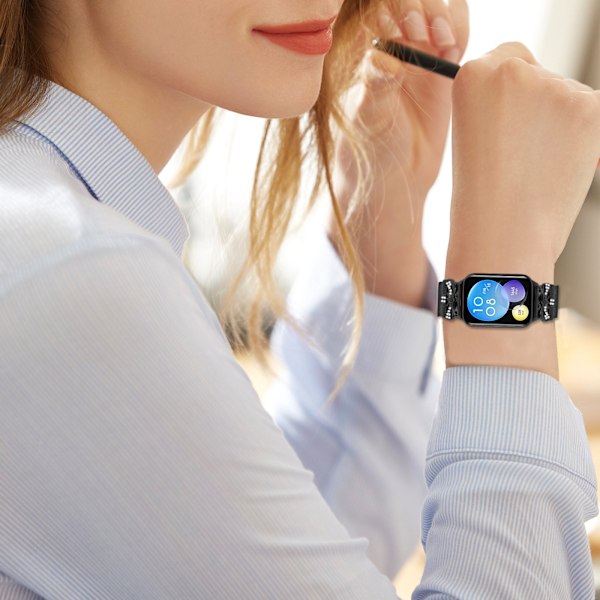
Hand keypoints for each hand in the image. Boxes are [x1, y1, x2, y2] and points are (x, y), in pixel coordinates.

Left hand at [329, 0, 468, 302]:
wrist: (395, 180)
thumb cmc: (368, 151)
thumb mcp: (367, 120)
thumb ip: (374, 86)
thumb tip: (385, 57)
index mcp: (362, 50)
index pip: (377, 5)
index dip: (393, 5)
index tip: (401, 26)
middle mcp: (392, 45)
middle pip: (413, 1)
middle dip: (421, 6)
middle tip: (422, 33)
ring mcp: (419, 55)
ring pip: (438, 11)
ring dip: (444, 16)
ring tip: (442, 45)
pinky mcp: (443, 69)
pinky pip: (456, 34)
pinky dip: (460, 32)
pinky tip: (453, 54)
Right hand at [444, 42, 599, 380]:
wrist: (503, 232)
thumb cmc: (482, 197)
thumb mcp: (471, 139)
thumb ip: (496, 105)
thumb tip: (532, 94)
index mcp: (473, 75)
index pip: (506, 58)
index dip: (510, 91)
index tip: (508, 120)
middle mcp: (513, 70)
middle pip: (539, 74)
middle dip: (536, 105)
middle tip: (522, 151)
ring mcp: (554, 86)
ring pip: (567, 96)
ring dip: (560, 124)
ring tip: (537, 167)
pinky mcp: (590, 107)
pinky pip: (591, 116)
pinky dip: (583, 139)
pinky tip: (560, 167)